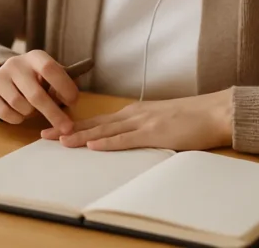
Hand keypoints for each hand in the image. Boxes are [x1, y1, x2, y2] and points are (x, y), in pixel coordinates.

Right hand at [0, 50, 79, 134]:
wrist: (4, 76)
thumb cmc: (36, 78)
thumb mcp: (51, 74)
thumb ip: (64, 82)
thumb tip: (72, 97)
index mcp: (35, 57)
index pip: (50, 68)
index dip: (64, 86)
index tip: (73, 101)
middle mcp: (15, 64)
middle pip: (35, 94)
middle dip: (54, 114)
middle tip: (67, 128)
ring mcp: (0, 77)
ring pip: (21, 106)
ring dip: (32, 114)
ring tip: (34, 109)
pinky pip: (6, 114)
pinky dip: (18, 118)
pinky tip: (21, 112)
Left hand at [41, 88, 234, 151]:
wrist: (215, 111)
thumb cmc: (193, 118)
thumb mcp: (162, 120)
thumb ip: (144, 127)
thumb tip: (129, 136)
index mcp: (134, 112)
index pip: (98, 120)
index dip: (75, 125)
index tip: (55, 130)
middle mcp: (133, 114)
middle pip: (94, 123)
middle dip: (67, 129)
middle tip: (44, 134)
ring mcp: (143, 122)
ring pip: (105, 130)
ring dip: (81, 136)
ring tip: (59, 140)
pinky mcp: (154, 133)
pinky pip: (126, 139)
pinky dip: (107, 143)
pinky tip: (92, 147)